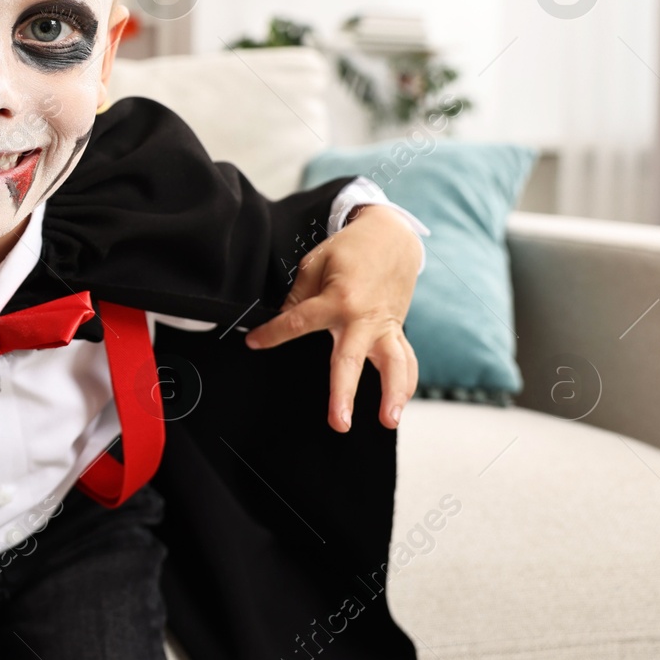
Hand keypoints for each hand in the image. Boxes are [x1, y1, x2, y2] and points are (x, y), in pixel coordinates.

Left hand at [244, 205, 420, 432]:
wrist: (392, 237)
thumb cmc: (350, 248)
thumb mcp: (316, 262)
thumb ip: (300, 296)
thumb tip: (286, 320)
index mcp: (338, 298)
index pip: (297, 323)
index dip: (272, 334)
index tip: (253, 342)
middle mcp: (363, 317)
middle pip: (350, 360)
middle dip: (343, 394)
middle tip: (339, 422)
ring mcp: (384, 326)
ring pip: (393, 364)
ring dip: (393, 394)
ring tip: (388, 420)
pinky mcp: (396, 330)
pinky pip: (406, 359)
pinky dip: (406, 382)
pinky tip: (399, 404)